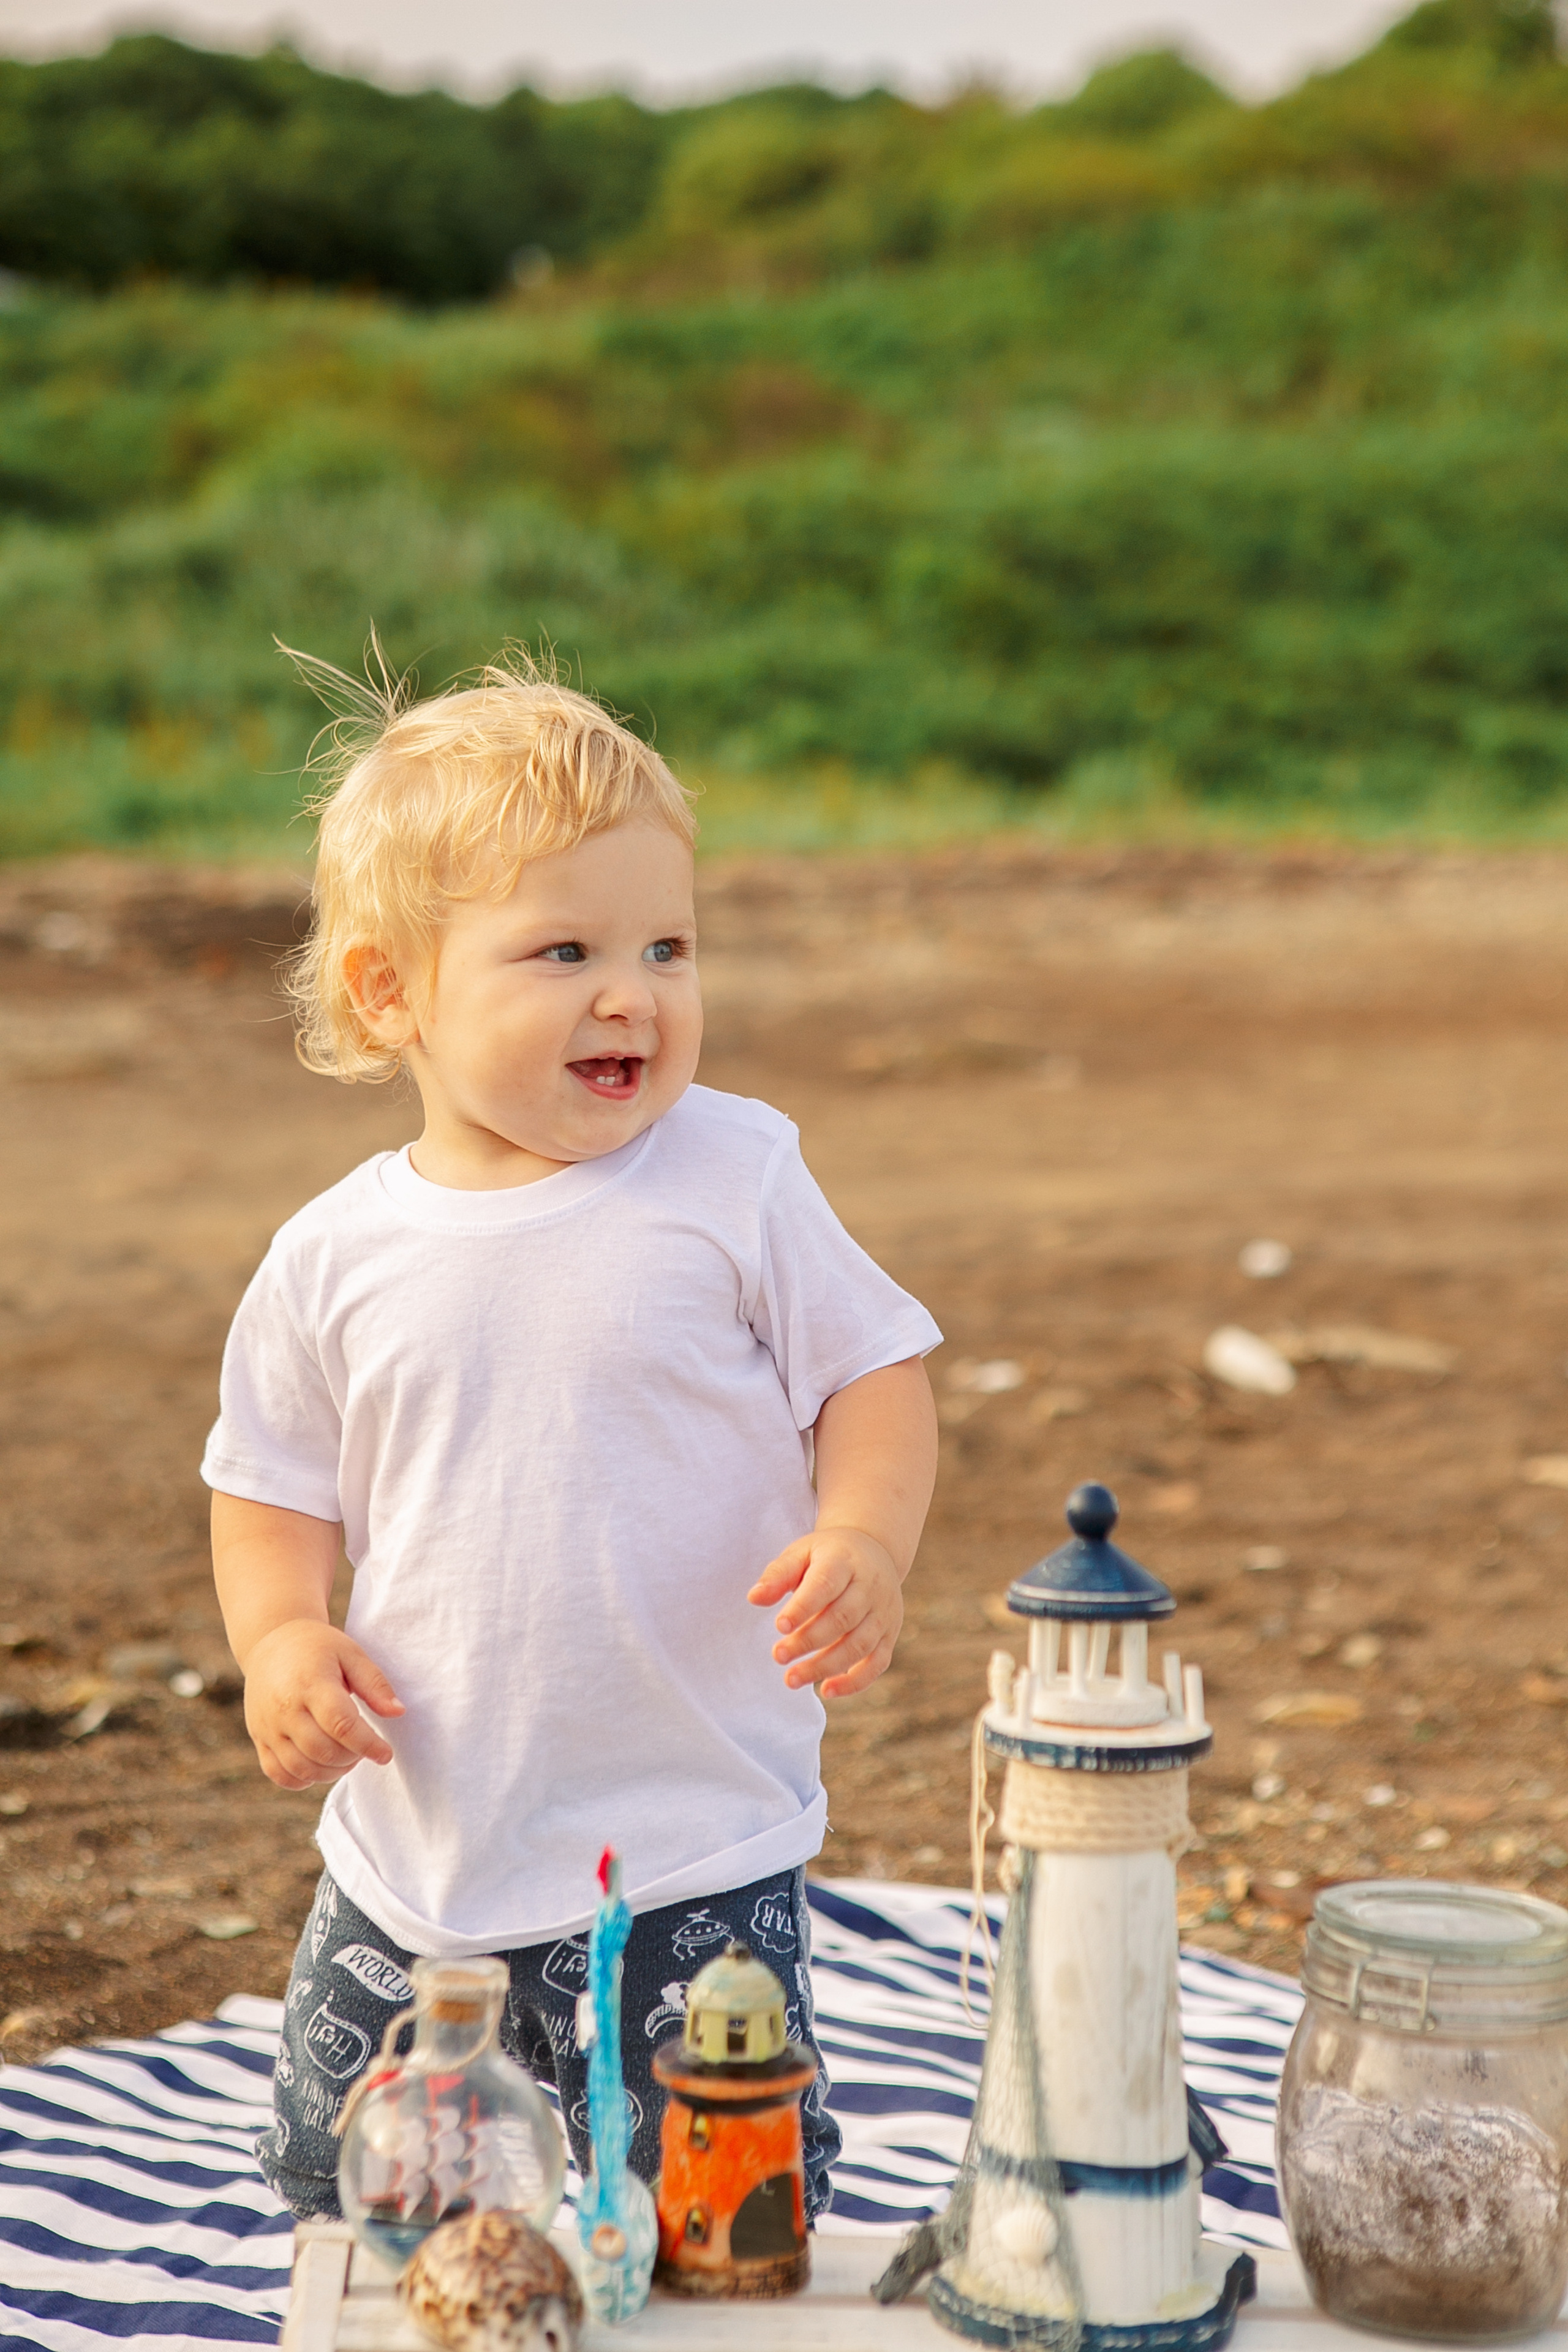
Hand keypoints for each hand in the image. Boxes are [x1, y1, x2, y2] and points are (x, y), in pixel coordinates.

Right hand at [241, 1619, 403, 1789]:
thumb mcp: (351, 1654)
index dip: (367, 1744)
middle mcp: (284, 1708)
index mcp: (310, 1683)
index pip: (341, 1725)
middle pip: (322, 1751)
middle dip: (352, 1758)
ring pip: (301, 1768)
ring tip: (347, 1757)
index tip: (385, 1754)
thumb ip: (375, 1684)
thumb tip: (398, 1712)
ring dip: (331, 1772)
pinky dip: (303, 1779)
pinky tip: (321, 1765)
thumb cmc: (318, 1648)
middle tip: (364, 1747)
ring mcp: (267, 1726)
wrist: (272, 1642)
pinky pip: (279, 1774)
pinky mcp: (259, 1738)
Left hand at [749, 1524, 902, 1698]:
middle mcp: (870, 1586)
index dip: (803, 1608)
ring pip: (859, 1645)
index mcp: (845, 1561)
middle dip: (808, 1641)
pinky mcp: (890, 1634)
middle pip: (842, 1618)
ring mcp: (884, 1612)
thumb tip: (754, 1598)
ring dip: (825, 1666)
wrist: (874, 1550)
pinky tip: (826, 1690)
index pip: (826, 1585)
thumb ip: (778, 1575)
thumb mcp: (801, 1553)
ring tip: (791, 1679)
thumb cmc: (827, 1555)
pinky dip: (854, 1682)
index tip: (779, 1626)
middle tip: (778, 1656)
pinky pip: (877, 1663)